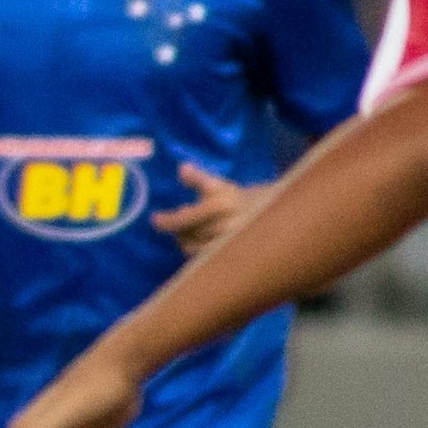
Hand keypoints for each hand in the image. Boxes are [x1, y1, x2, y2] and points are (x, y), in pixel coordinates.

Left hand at [153, 165, 267, 255]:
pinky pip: (204, 259)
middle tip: (180, 220)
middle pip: (188, 234)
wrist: (274, 217)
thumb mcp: (220, 186)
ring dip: (185, 241)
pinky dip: (196, 251)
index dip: (168, 221)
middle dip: (179, 228)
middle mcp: (225, 226)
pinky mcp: (231, 257)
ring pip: (194, 248)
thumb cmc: (238, 199)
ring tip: (188, 232)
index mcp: (221, 205)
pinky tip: (198, 243)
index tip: (154, 219)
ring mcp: (228, 244)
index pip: (186, 218)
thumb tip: (181, 168)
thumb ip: (199, 179)